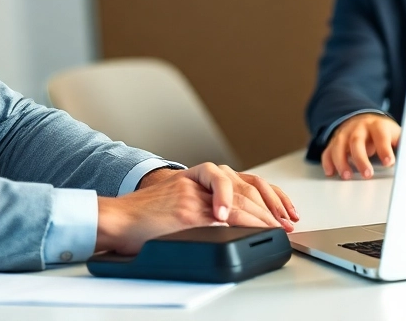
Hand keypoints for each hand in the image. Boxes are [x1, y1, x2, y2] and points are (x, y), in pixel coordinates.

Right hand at [95, 163, 299, 254]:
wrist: (119, 218)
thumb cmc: (148, 215)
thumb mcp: (182, 200)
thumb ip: (208, 204)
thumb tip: (241, 223)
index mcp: (204, 178)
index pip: (247, 182)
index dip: (272, 198)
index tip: (286, 214)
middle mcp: (202, 182)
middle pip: (248, 189)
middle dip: (272, 210)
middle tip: (286, 225)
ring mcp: (195, 195)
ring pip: (238, 198)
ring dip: (260, 215)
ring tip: (272, 227)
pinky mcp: (186, 211)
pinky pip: (218, 213)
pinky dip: (234, 218)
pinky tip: (243, 224)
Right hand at [322, 113, 400, 179]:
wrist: (362, 118)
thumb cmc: (382, 132)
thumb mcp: (395, 134)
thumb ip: (405, 144)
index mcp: (377, 126)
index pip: (380, 135)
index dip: (384, 148)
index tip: (389, 162)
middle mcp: (358, 128)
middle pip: (357, 141)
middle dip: (361, 159)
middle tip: (367, 174)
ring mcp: (344, 134)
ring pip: (339, 145)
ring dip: (342, 161)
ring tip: (347, 176)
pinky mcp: (334, 142)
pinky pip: (328, 150)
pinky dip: (328, 161)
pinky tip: (331, 172)